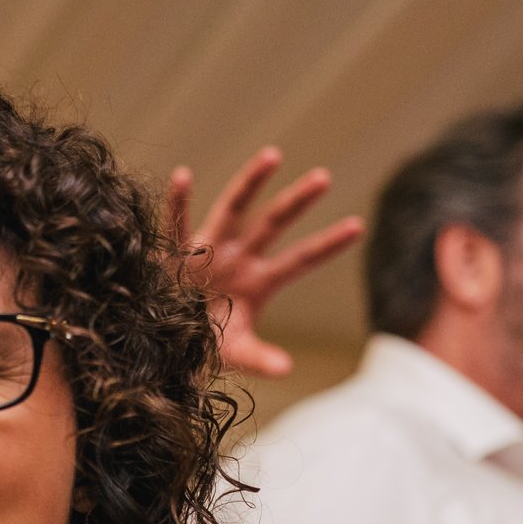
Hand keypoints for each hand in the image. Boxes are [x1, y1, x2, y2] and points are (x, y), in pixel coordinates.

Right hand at [168, 147, 364, 376]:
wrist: (164, 344)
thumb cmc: (203, 345)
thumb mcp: (236, 354)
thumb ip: (260, 359)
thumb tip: (286, 368)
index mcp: (259, 282)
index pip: (301, 259)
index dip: (327, 244)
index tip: (358, 225)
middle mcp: (238, 258)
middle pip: (273, 223)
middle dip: (297, 201)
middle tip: (324, 177)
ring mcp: (208, 251)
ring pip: (232, 209)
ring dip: (251, 183)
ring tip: (274, 155)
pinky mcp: (176, 254)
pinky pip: (175, 224)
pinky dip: (177, 202)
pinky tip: (183, 175)